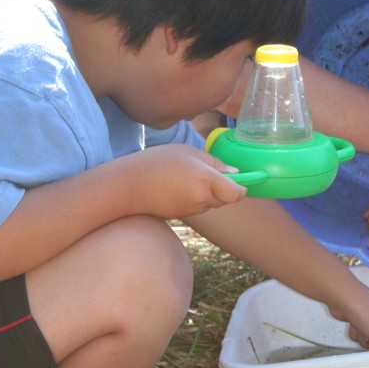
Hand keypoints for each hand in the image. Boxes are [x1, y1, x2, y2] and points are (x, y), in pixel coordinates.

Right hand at [125, 145, 248, 218]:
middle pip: (225, 198)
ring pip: (211, 202)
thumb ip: (214, 163)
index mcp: (205, 180)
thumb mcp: (187, 152)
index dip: (242, 188)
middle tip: (205, 170)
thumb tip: (235, 173)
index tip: (241, 179)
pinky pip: (198, 206)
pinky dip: (194, 197)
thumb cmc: (156, 162)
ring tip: (186, 175)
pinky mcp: (182, 216)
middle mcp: (201, 199)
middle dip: (223, 187)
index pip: (236, 194)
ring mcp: (192, 210)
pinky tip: (177, 186)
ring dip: (208, 192)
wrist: (126, 186)